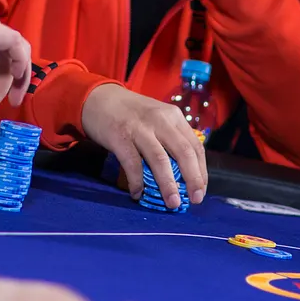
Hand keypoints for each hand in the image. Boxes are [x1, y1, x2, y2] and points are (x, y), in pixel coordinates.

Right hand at [81, 84, 206, 205]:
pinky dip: (137, 181)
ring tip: (172, 203)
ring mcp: (139, 128)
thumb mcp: (157, 117)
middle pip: (183, 153)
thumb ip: (171, 137)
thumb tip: (184, 174)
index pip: (195, 146)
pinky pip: (133, 164)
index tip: (200, 191)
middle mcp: (160, 120)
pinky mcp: (120, 136)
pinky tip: (137, 193)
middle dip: (193, 179)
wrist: (98, 98)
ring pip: (160, 160)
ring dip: (168, 184)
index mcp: (173, 116)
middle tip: (194, 200)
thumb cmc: (131, 112)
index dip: (201, 171)